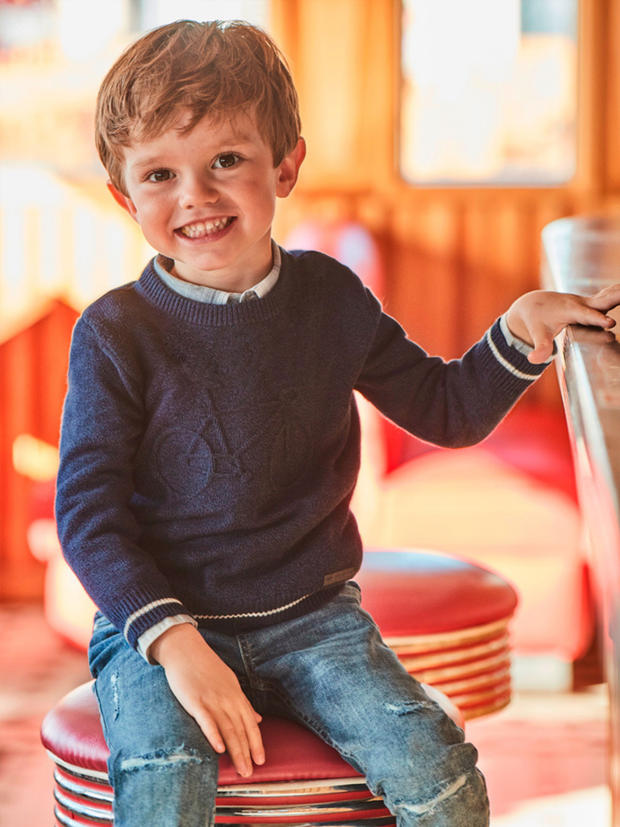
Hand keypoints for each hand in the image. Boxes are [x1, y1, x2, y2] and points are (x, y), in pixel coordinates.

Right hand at [150, 623, 264, 776]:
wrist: (185, 648)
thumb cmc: (205, 666)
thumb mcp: (229, 682)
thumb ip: (242, 702)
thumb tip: (258, 719)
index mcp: (236, 694)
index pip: (250, 723)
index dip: (256, 742)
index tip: (261, 760)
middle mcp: (227, 698)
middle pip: (240, 729)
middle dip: (246, 753)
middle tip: (249, 773)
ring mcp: (212, 699)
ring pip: (227, 728)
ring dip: (235, 750)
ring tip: (240, 768)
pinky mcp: (195, 700)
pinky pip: (207, 720)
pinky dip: (214, 735)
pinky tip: (219, 749)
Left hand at [506, 284, 619, 363]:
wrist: (535, 304)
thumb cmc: (536, 320)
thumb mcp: (536, 335)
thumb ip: (538, 348)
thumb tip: (532, 360)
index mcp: (569, 311)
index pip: (586, 315)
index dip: (597, 319)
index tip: (611, 324)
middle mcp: (581, 303)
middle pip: (603, 299)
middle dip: (618, 297)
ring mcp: (589, 301)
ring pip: (610, 294)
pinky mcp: (594, 302)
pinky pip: (612, 295)